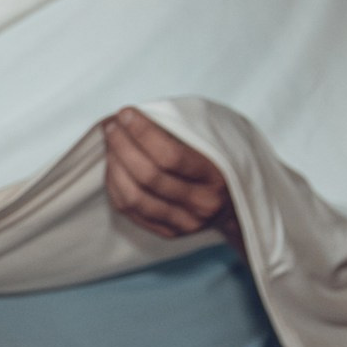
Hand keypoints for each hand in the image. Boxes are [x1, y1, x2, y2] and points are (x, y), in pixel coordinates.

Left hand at [103, 107, 242, 253]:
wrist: (237, 204)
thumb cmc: (219, 161)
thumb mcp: (215, 140)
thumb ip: (182, 130)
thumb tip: (134, 117)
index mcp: (218, 176)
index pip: (171, 156)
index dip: (143, 133)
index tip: (126, 114)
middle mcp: (202, 204)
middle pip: (149, 177)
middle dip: (123, 146)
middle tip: (112, 126)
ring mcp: (184, 223)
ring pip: (134, 197)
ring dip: (114, 166)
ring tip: (110, 143)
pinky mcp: (167, 232)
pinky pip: (129, 210)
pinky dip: (115, 185)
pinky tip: (113, 166)